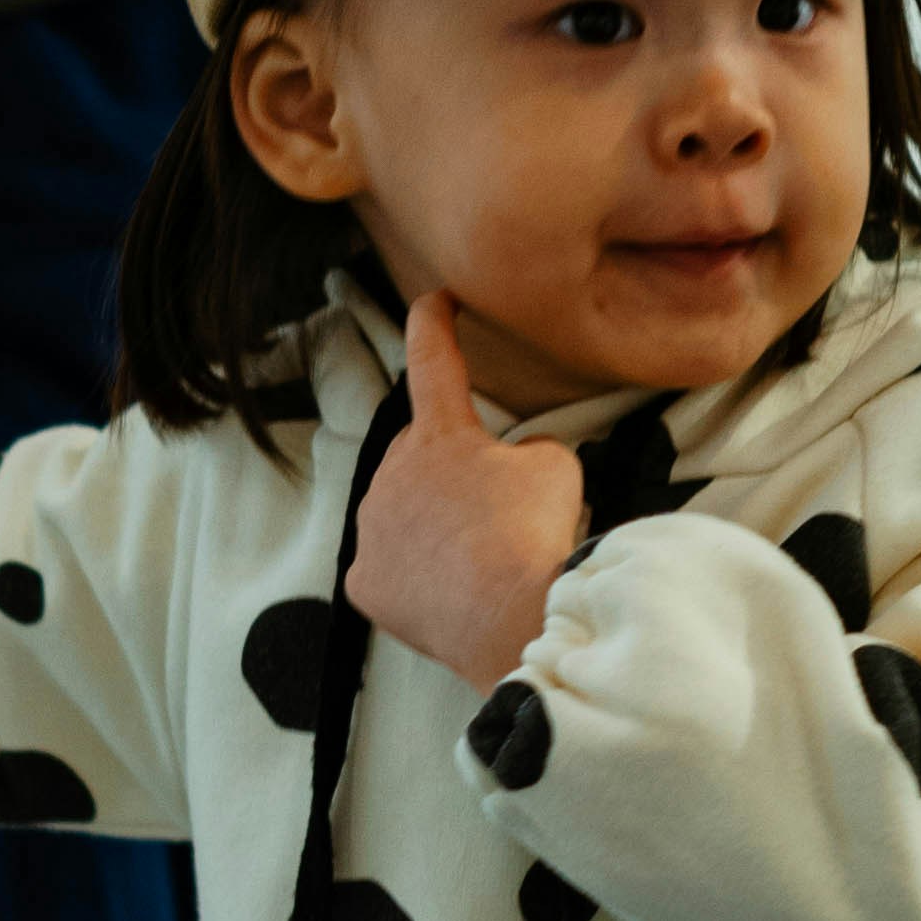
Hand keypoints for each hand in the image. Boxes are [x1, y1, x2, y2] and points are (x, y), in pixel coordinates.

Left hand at [345, 291, 589, 690]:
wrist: (508, 620)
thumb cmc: (533, 537)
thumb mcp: (555, 469)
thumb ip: (528, 452)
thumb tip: (514, 468)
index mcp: (439, 436)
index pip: (433, 360)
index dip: (434, 323)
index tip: (434, 301)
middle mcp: (391, 475)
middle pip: (418, 453)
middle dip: (449, 468)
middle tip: (493, 507)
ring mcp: (372, 530)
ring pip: (398, 510)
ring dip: (431, 521)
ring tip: (478, 558)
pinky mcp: (364, 582)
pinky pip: (388, 567)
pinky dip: (414, 573)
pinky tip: (448, 591)